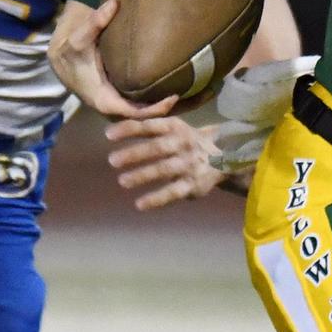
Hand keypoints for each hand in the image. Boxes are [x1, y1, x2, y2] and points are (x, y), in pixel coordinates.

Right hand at [47, 0, 176, 119]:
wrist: (62, 57)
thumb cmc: (71, 51)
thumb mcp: (79, 37)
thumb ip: (96, 22)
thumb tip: (113, 4)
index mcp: (102, 99)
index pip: (132, 113)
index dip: (153, 110)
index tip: (172, 99)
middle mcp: (111, 106)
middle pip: (141, 117)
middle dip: (162, 112)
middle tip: (186, 96)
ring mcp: (116, 103)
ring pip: (141, 113)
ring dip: (160, 107)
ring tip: (186, 95)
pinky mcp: (119, 96)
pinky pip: (139, 105)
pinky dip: (154, 101)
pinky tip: (172, 89)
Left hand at [105, 116, 233, 209]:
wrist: (224, 157)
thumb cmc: (186, 141)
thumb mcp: (174, 128)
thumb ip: (150, 127)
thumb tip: (114, 130)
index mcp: (175, 127)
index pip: (149, 126)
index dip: (129, 130)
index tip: (108, 135)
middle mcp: (183, 143)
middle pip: (157, 148)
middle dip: (134, 154)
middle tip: (112, 161)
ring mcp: (189, 164)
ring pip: (164, 169)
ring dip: (142, 175)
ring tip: (122, 181)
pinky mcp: (193, 184)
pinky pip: (173, 192)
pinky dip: (156, 199)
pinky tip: (140, 204)